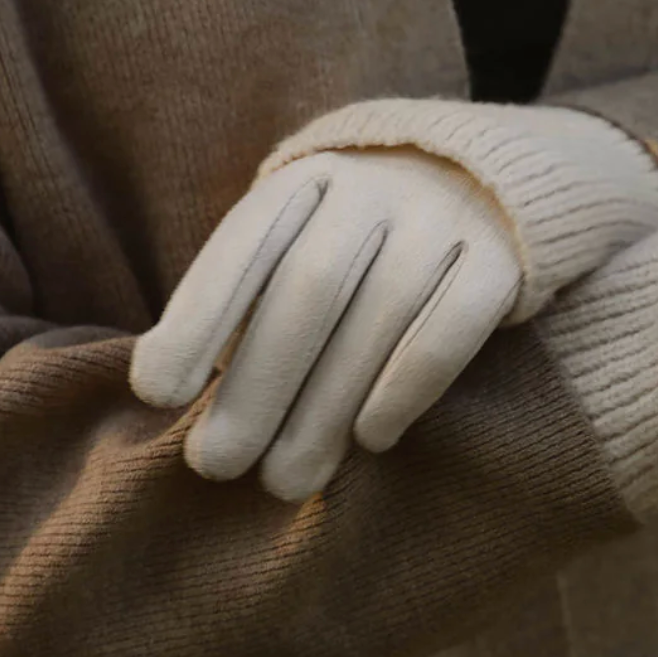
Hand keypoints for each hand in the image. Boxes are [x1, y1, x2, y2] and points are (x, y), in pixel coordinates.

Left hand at [130, 149, 522, 502]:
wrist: (491, 178)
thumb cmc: (364, 234)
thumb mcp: (303, 236)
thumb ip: (254, 298)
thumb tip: (183, 389)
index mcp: (309, 177)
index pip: (246, 244)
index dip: (197, 317)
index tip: (158, 394)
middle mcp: (376, 187)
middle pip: (310, 289)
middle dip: (257, 385)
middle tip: (217, 464)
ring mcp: (443, 217)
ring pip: (378, 316)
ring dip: (324, 410)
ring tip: (286, 479)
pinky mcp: (500, 258)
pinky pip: (451, 328)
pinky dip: (406, 389)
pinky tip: (371, 438)